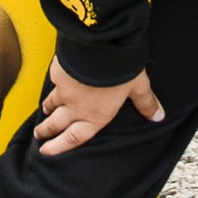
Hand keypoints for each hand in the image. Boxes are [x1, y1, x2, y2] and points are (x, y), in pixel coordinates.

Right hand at [36, 57, 163, 156]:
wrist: (99, 45)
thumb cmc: (120, 69)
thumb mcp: (138, 86)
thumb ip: (145, 103)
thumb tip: (158, 116)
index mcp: (96, 116)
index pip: (74, 138)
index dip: (59, 147)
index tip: (47, 152)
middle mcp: (76, 107)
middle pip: (57, 124)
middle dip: (46, 131)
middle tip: (39, 135)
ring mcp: (64, 89)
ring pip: (52, 103)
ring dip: (47, 110)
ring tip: (43, 113)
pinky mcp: (59, 71)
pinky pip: (54, 80)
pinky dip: (53, 83)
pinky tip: (53, 81)